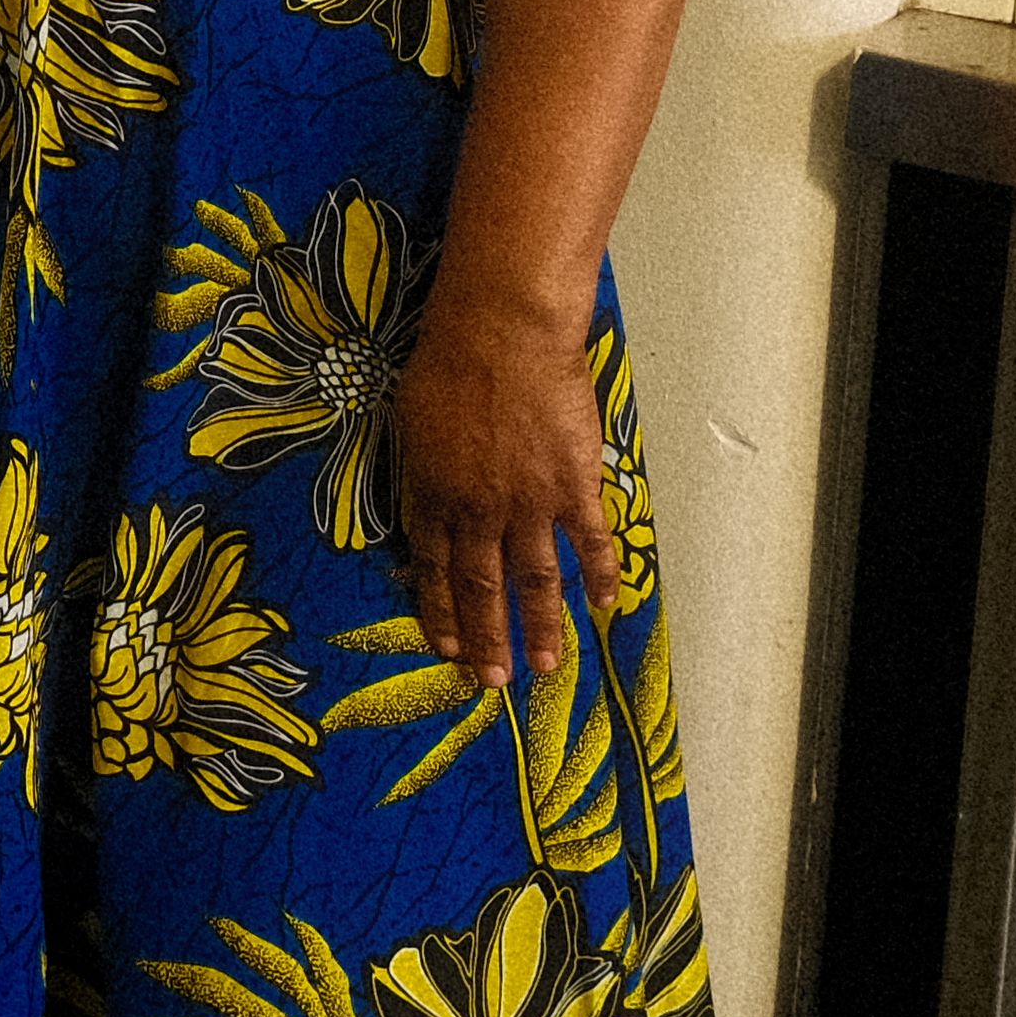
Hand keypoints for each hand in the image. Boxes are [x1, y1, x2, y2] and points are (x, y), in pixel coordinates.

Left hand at [388, 291, 615, 689]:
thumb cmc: (449, 362)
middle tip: (492, 682)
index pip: (433, 568)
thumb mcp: (410, 421)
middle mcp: (478, 512)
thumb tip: (420, 501)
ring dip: (542, 629)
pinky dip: (601, 576)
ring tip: (547, 668)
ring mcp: (529, 504)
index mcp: (432, 495)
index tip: (447, 648)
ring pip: (535, 581)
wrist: (503, 334)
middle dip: (487, 639)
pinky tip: (605, 606)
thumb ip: (419, 471)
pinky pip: (591, 543)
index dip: (441, 610)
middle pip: (482, 587)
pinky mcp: (574, 487)